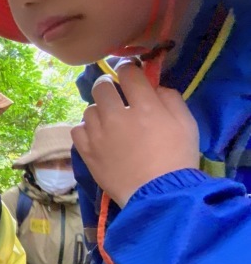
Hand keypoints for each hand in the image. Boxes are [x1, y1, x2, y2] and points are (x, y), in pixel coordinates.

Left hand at [71, 61, 199, 206]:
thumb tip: (154, 86)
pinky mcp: (87, 151)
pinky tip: (97, 136)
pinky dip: (86, 130)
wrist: (158, 194)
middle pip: (102, 86)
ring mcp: (98, 134)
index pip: (128, 73)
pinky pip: (77, 130)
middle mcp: (116, 115)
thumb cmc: (177, 158)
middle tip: (116, 93)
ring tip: (109, 121)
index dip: (129, 69)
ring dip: (99, 110)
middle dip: (109, 85)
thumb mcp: (186, 123)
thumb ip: (170, 98)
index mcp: (144, 106)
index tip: (130, 74)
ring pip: (89, 109)